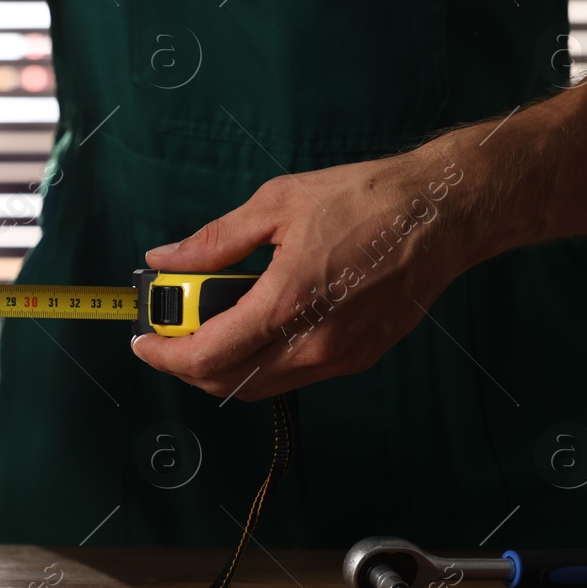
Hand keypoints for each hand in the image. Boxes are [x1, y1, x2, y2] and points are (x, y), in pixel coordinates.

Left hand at [130, 150, 473, 399]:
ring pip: (259, 387)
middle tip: (169, 331)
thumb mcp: (276, 204)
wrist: (444, 214)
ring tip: (208, 324)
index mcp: (287, 304)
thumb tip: (165, 258)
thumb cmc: (366, 200)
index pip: (206, 356)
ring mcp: (338, 358)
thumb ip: (214, 241)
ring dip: (223, 366)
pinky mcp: (358, 358)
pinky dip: (260, 362)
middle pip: (226, 384)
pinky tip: (256, 323)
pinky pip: (292, 377)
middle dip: (186, 365)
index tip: (142, 341)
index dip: (163, 355)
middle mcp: (313, 344)